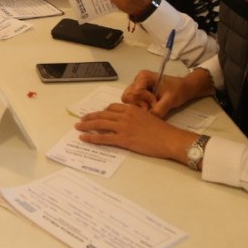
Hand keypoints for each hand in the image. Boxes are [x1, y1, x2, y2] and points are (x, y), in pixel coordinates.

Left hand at [75, 103, 196, 163]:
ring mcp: (123, 127)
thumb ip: (137, 117)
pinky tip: (84, 138)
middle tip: (81, 119)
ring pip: (99, 124)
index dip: (102, 112)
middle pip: (102, 114)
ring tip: (78, 127)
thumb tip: (130, 122)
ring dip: (86, 125)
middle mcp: (125, 116)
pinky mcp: (123, 139)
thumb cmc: (163, 131)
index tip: (97, 114)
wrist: (169, 139)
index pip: (112, 108)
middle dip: (90, 117)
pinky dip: (91, 137)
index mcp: (132, 109)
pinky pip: (103, 137)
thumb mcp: (149, 117)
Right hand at [122, 70, 189, 117]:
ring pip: (128, 100)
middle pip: (128, 96)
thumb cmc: (178, 91)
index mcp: (143, 77)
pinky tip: (150, 106)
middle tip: (153, 105)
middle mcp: (136, 80)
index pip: (135, 92)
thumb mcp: (170, 100)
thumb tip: (147, 119)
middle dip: (139, 104)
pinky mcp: (138, 92)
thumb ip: (158, 110)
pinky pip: (132, 102)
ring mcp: (136, 86)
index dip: (144, 100)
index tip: (156, 102)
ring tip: (152, 105)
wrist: (183, 88)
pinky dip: (140, 106)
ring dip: (139, 106)